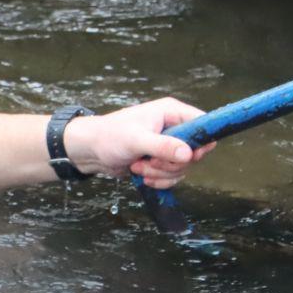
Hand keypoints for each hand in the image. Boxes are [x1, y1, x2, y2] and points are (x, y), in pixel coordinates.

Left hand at [65, 97, 214, 189]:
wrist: (90, 150)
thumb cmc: (109, 136)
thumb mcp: (136, 140)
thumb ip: (163, 146)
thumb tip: (189, 154)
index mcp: (171, 113)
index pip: (203, 124)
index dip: (201, 143)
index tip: (187, 157)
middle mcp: (174, 128)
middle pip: (194, 152)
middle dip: (170, 164)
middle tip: (149, 162)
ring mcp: (168, 145)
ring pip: (182, 167)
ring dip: (160, 173)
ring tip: (138, 166)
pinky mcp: (161, 160)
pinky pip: (172, 176)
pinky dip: (158, 180)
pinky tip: (142, 176)